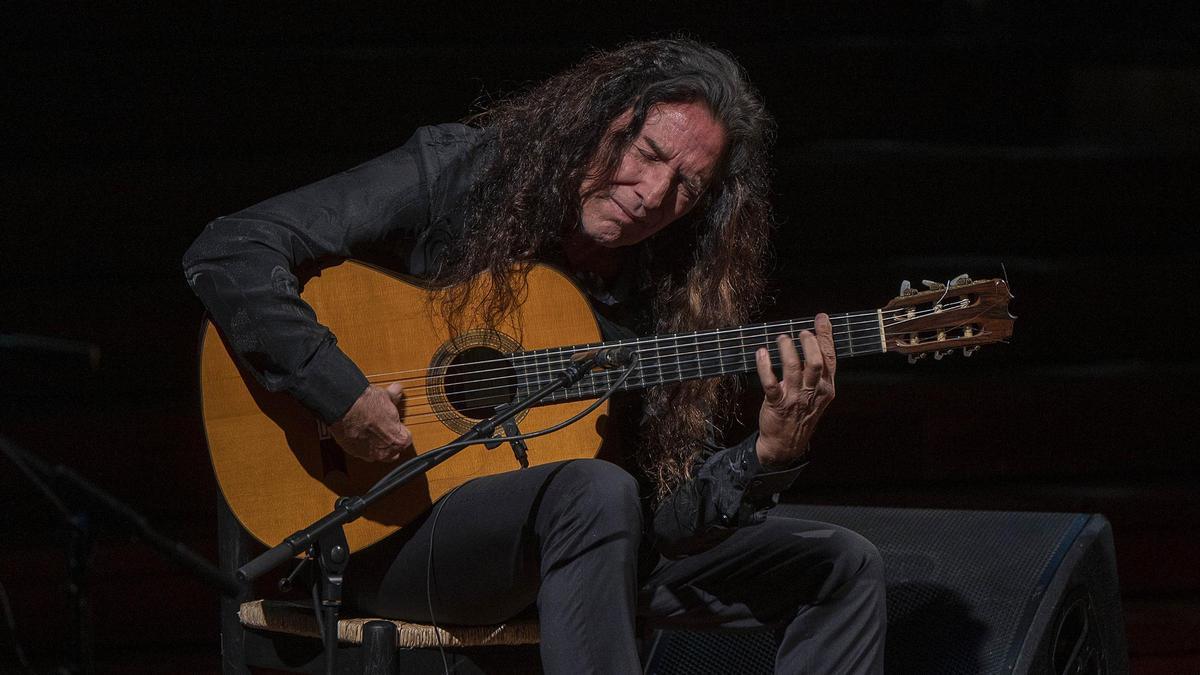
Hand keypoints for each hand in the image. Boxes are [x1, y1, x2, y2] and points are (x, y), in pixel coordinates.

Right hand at [329, 382, 411, 461]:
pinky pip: (360, 451)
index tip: (396, 422)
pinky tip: (358, 431)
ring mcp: (367, 454)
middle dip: (390, 441)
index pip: (406, 439)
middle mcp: (384, 452)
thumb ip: (394, 396)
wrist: (345, 407)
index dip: (401, 429)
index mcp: (398, 440)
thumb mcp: (386, 396)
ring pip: (376, 454)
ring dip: (375, 444)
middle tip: (385, 427)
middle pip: (393, 451)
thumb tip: (395, 391)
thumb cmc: (367, 404)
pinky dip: (360, 443)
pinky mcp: (352, 451)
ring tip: (371, 429)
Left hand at [754, 313, 836, 466]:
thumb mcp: (817, 394)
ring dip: (786, 349)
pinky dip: (764, 365)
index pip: (829, 357)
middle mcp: (813, 391)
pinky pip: (770, 382)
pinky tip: (761, 353)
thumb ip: (818, 372)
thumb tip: (813, 340)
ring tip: (781, 338)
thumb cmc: (801, 412)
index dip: (826, 335)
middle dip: (808, 342)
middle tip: (800, 332)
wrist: (787, 443)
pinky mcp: (777, 403)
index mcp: (826, 387)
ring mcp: (795, 397)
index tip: (821, 318)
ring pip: (792, 368)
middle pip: (814, 361)